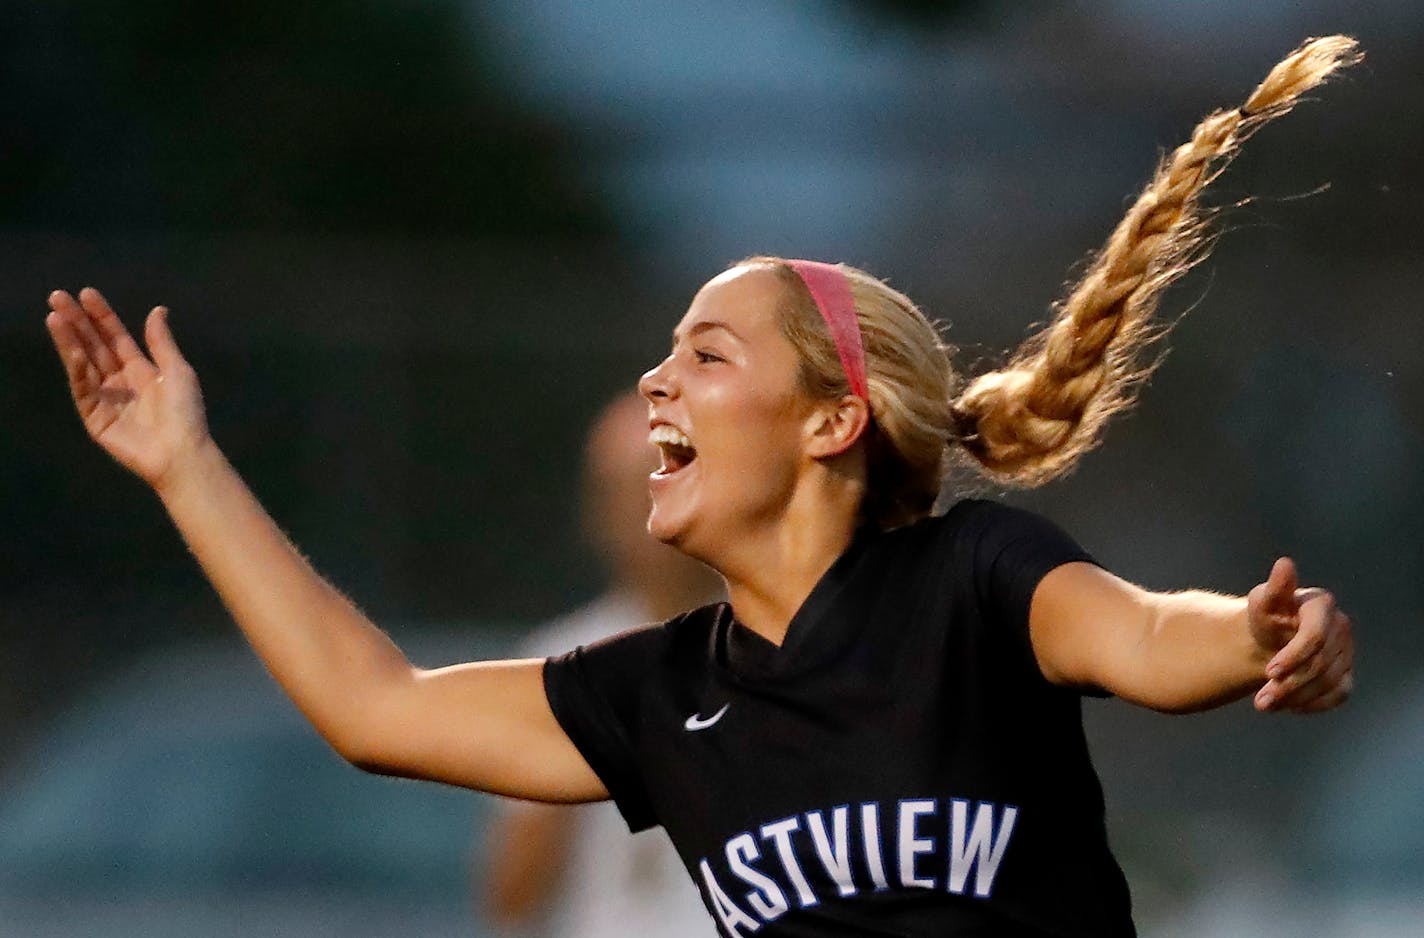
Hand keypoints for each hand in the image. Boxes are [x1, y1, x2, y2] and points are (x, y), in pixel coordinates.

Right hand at [45, 288, 209, 488]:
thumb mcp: (177, 371)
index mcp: (142, 370)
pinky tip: (71, 347)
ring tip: (54, 315)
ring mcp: (105, 399)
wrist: (182, 452)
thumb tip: (158, 310)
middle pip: (95, 346)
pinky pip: (83, 387)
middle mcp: (120, 382)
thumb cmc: (186, 413)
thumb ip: (161, 342)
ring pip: (83, 363)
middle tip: (58, 297)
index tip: (87, 293)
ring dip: (69, 339)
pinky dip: (76, 366)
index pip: (116, 337)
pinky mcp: (94, 417)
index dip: (102, 316)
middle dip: (77, 322)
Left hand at [1247, 557, 1353, 713]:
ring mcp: (1347, 651)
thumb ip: (1274, 588)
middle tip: (1260, 701)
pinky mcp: (1347, 673)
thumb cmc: (1265, 617)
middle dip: (1289, 684)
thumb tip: (1284, 563)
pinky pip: (1337, 694)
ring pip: (1327, 682)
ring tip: (1264, 704)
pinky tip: (1288, 706)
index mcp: (1321, 605)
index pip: (1315, 637)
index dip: (1294, 656)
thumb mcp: (1263, 602)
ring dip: (1295, 697)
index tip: (1269, 672)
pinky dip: (1312, 703)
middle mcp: (1341, 626)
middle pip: (1319, 664)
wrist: (1268, 639)